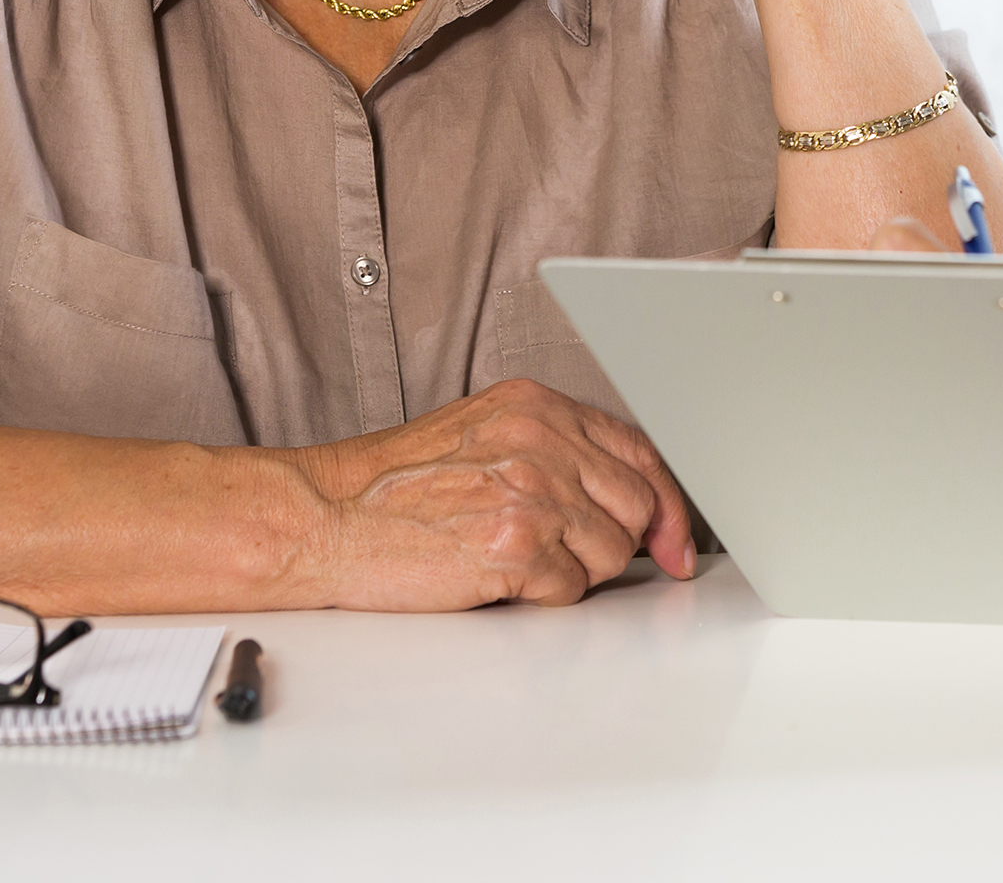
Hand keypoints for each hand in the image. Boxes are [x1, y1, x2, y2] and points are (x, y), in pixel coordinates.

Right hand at [299, 378, 696, 609]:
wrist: (325, 517)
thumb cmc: (393, 487)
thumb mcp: (482, 435)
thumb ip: (555, 451)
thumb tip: (625, 497)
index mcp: (537, 406)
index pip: (640, 451)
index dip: (667, 504)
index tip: (677, 541)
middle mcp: (542, 440)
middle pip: (637, 506)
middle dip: (615, 542)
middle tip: (564, 555)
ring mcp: (532, 491)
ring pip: (612, 554)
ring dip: (574, 571)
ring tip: (513, 559)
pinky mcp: (517, 546)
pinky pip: (571, 589)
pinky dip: (542, 596)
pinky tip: (495, 576)